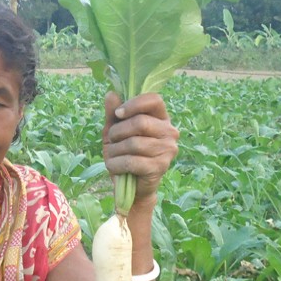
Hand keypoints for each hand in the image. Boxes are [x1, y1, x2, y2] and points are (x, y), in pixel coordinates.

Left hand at [102, 91, 178, 205]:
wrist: (131, 186)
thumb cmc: (124, 153)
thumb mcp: (115, 132)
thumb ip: (113, 114)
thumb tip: (111, 93)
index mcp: (161, 118)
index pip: (154, 99)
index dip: (134, 103)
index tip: (118, 113)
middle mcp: (169, 132)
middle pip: (140, 122)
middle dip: (118, 131)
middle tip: (112, 140)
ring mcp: (167, 150)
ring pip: (133, 143)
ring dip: (114, 150)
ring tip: (113, 155)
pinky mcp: (160, 167)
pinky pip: (131, 161)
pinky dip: (116, 164)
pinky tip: (114, 167)